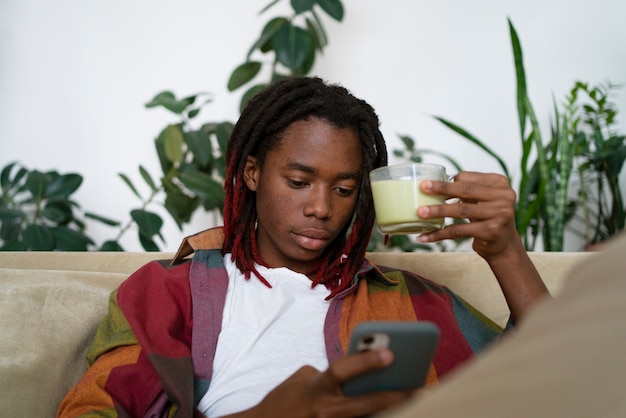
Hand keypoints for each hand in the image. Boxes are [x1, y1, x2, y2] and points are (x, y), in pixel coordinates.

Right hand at [224, 349, 413, 417]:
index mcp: (315, 387)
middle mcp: (323, 409)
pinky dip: (375, 417)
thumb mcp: (300, 379)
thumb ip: (327, 373)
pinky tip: (391, 411)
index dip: (366, 361)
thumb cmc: (282, 400)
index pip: (342, 370)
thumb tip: (357, 370)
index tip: (391, 352)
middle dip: (394, 396)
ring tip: (412, 402)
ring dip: (390, 412)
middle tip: (419, 388)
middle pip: (365, 404)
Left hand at [416, 171, 547, 320]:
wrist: (504, 244)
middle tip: (422, 188)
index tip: (428, 185)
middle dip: (441, 189)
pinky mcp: (491, 232)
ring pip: (461, 210)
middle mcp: (503, 197)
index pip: (467, 178)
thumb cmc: (488, 217)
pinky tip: (425, 236)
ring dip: (438, 211)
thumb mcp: (482, 199)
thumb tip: (433, 184)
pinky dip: (440, 234)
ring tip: (420, 213)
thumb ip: (466, 190)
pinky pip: (459, 231)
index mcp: (500, 183)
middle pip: (465, 190)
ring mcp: (499, 214)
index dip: (447, 182)